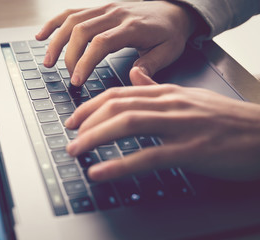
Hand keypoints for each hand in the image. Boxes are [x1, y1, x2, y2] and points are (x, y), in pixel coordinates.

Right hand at [36, 1, 196, 85]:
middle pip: (82, 31)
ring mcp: (105, 9)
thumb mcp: (169, 52)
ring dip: (56, 41)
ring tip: (48, 62)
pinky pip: (72, 12)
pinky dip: (54, 23)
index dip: (85, 62)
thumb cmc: (169, 34)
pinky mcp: (99, 9)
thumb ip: (151, 65)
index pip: (101, 43)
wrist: (172, 11)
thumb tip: (134, 77)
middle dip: (69, 56)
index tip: (76, 81)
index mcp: (132, 28)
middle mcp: (115, 14)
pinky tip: (41, 35)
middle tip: (67, 77)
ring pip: (73, 20)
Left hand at [65, 68, 259, 181]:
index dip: (91, 106)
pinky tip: (101, 171)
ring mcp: (180, 125)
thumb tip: (132, 77)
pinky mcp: (191, 150)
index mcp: (166, 93)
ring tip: (76, 150)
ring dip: (96, 138)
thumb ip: (156, 88)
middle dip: (87, 122)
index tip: (75, 118)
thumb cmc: (224, 118)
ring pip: (128, 124)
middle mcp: (169, 104)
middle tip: (69, 136)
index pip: (119, 93)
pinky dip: (120, 165)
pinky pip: (148, 156)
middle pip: (117, 106)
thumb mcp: (187, 97)